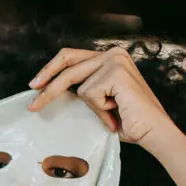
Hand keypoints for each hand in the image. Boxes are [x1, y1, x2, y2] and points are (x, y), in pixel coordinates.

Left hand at [28, 46, 178, 151]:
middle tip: (33, 102)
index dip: (50, 70)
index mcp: (109, 57)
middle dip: (48, 83)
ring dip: (93, 105)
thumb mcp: (98, 99)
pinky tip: (117, 110)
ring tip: (113, 111)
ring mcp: (115, 61)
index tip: (35, 85)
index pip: (71, 57)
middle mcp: (113, 54)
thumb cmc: (127, 119)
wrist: (152, 131)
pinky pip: (89, 94)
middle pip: (68, 63)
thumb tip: (49, 89)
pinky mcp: (116, 73)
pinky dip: (100, 108)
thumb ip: (83, 88)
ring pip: (79, 85)